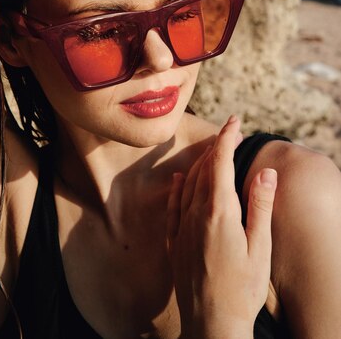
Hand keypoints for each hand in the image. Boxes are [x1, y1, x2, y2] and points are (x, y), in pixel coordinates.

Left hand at [167, 116, 276, 338]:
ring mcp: (182, 228)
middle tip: (230, 130)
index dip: (227, 137)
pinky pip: (172, 206)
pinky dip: (177, 187)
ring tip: (213, 150)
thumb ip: (261, 207)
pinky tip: (178, 179)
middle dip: (217, 145)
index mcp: (219, 212)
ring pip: (187, 183)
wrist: (211, 325)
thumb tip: (267, 172)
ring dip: (200, 162)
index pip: (221, 163)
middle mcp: (196, 214)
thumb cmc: (243, 290)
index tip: (235, 120)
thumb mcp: (260, 248)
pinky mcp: (175, 243)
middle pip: (204, 169)